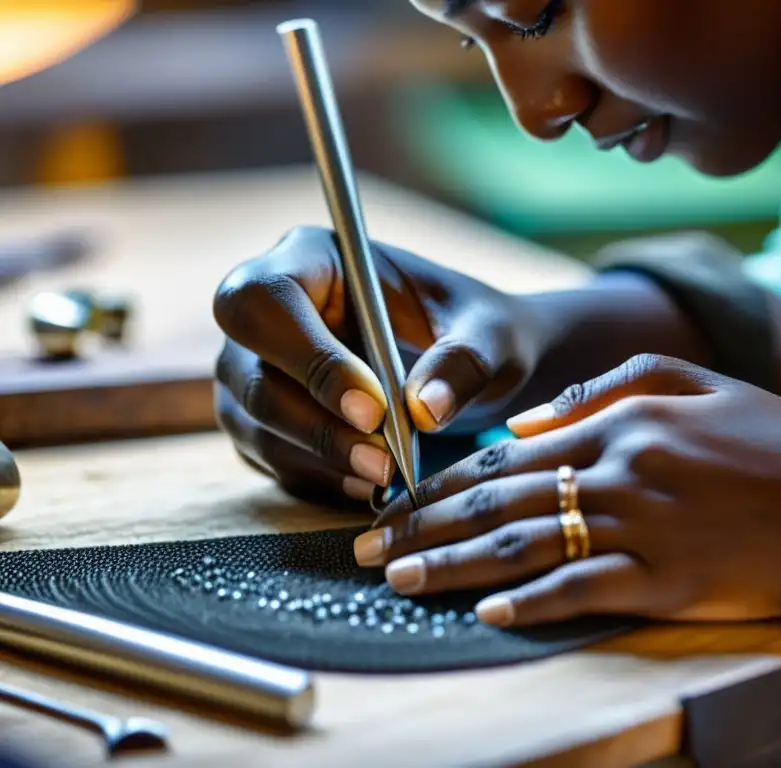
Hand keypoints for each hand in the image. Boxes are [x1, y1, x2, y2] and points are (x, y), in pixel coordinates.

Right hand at [212, 226, 546, 503]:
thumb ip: (465, 360)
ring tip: (384, 476)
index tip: (373, 409)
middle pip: (247, 372)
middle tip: (384, 461)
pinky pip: (271, 457)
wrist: (474, 366)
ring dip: (318, 458)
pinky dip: (318, 479)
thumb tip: (426, 408)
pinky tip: (368, 486)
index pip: (265, 300)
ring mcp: (253, 367)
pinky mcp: (263, 419)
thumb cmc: (477, 330)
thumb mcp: (491, 334)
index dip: (307, 357)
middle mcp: (267, 311)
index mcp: (312, 259)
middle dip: (315, 425)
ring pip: (254, 422)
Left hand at [353, 354, 780, 627]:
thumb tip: (526, 426)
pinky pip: (583, 592)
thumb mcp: (692, 383)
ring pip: (524, 547)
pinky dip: (532, 604)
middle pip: (497, 503)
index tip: (395, 503)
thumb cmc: (773, 442)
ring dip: (454, 567)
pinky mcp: (664, 580)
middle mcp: (615, 474)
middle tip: (368, 549)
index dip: (441, 483)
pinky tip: (488, 613)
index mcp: (617, 425)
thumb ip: (604, 391)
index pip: (505, 458)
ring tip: (401, 581)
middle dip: (424, 528)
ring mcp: (637, 529)